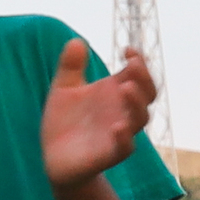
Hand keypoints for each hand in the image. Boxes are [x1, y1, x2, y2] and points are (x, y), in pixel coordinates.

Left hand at [42, 40, 155, 190]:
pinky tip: (116, 126)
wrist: (53, 158)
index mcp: (115, 93)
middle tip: (132, 66)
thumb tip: (75, 40)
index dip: (138, 61)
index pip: (136, 75)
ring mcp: (119, 133)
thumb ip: (70, 67)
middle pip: (146, 94)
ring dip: (136, 103)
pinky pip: (125, 147)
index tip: (127, 49)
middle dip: (143, 79)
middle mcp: (122, 111)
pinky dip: (124, 137)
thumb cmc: (64, 122)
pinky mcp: (110, 154)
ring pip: (140, 119)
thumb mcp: (63, 91)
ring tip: (125, 88)